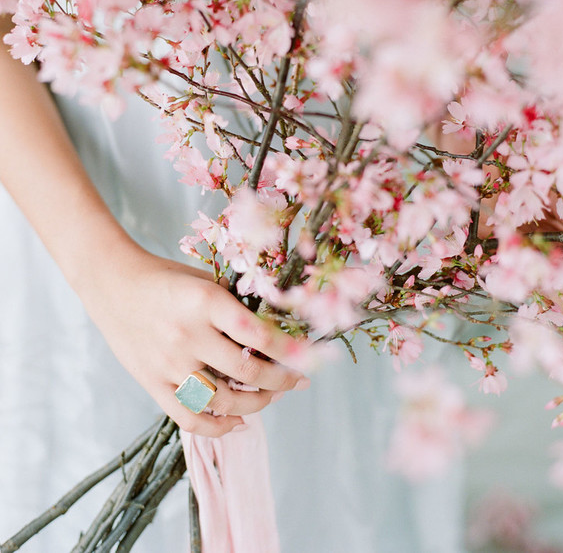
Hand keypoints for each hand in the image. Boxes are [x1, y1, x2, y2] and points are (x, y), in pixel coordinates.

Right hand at [77, 244, 308, 436]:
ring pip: (224, 400)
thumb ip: (234, 304)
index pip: (259, 335)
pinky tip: (238, 421)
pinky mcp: (153, 384)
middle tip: (297, 380)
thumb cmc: (163, 277)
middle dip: (282, 380)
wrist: (112, 283)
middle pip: (248, 372)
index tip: (309, 357)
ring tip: (271, 396)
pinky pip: (190, 417)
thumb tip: (276, 330)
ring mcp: (169, 364)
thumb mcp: (203, 279)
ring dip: (257, 403)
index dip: (291, 351)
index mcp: (205, 302)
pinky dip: (219, 427)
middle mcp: (188, 335)